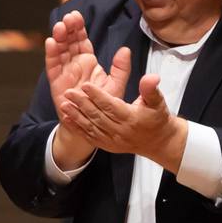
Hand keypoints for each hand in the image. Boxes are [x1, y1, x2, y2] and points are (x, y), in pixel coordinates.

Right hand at [44, 13, 131, 169]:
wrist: (92, 126)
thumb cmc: (104, 106)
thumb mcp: (116, 85)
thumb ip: (121, 69)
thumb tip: (125, 50)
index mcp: (88, 62)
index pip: (82, 40)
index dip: (79, 28)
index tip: (77, 16)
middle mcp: (75, 64)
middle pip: (69, 42)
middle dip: (68, 29)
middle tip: (69, 18)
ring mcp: (65, 72)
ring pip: (60, 51)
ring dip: (59, 38)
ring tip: (60, 27)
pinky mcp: (57, 83)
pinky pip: (53, 67)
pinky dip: (51, 55)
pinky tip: (51, 42)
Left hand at [65, 73, 184, 168]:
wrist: (158, 142)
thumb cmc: (157, 118)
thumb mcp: (158, 101)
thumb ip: (150, 89)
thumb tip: (151, 77)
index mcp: (131, 118)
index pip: (111, 106)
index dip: (98, 96)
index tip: (86, 85)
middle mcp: (120, 131)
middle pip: (98, 116)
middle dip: (82, 104)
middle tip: (69, 92)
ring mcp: (112, 140)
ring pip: (91, 127)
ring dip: (76, 116)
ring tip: (63, 104)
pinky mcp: (106, 145)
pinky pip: (89, 137)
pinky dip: (77, 128)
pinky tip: (66, 119)